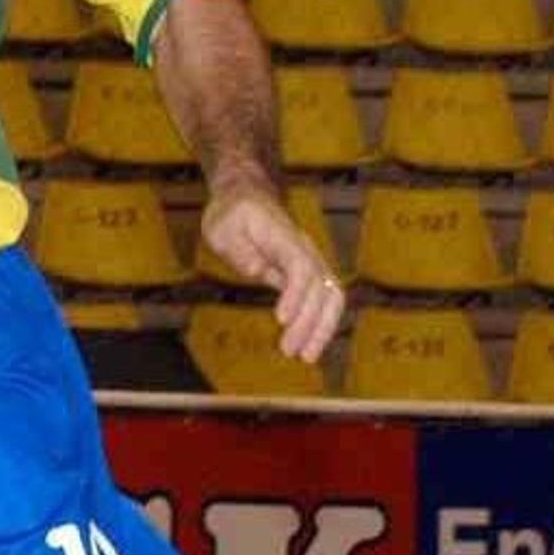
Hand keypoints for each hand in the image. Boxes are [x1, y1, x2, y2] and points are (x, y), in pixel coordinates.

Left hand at [198, 183, 347, 363]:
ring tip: (306, 356)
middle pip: (322, 287)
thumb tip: (258, 271)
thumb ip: (240, 250)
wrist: (246, 198)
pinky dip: (321, 324)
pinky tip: (309, 346)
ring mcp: (311, 262)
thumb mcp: (223, 227)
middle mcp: (305, 250)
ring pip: (331, 296)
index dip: (296, 294)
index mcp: (283, 237)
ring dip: (322, 328)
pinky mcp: (308, 276)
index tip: (281, 319)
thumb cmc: (231, 214)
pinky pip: (325, 301)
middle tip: (290, 351)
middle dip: (310, 322)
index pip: (300, 266)